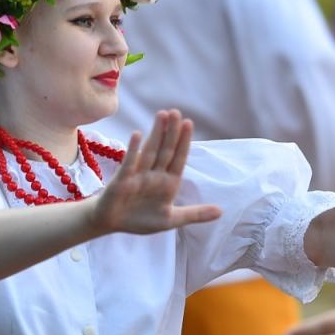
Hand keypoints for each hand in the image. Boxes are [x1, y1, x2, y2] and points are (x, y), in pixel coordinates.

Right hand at [89, 110, 221, 235]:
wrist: (112, 223)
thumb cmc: (140, 219)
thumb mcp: (171, 220)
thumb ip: (195, 214)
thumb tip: (221, 212)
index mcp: (168, 182)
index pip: (179, 158)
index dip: (184, 142)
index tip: (189, 123)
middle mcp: (154, 174)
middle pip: (166, 150)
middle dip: (172, 132)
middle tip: (176, 112)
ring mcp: (138, 175)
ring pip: (150, 151)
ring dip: (156, 134)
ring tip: (162, 115)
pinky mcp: (123, 179)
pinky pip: (129, 163)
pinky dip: (133, 150)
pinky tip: (138, 134)